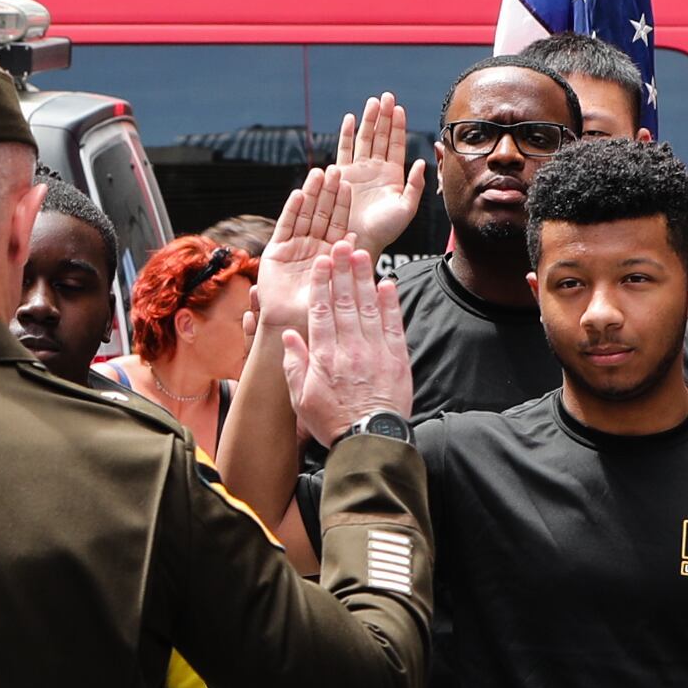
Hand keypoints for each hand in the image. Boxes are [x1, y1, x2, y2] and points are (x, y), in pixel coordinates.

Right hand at [254, 166, 353, 332]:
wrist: (289, 323)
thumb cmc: (316, 312)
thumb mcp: (335, 286)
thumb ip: (343, 263)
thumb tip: (355, 241)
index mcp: (330, 253)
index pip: (338, 224)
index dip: (342, 204)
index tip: (348, 184)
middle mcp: (313, 246)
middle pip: (322, 214)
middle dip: (328, 192)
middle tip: (335, 170)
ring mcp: (294, 246)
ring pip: (305, 215)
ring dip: (311, 194)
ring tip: (317, 173)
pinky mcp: (276, 250)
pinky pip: (285, 226)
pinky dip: (291, 210)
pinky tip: (298, 194)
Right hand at [283, 243, 412, 445]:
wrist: (370, 441)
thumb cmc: (333, 422)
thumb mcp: (301, 398)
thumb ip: (295, 365)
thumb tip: (290, 335)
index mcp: (324, 356)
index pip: (321, 311)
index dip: (320, 284)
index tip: (320, 263)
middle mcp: (350, 348)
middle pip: (345, 302)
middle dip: (342, 271)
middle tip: (341, 246)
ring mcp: (375, 352)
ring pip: (368, 307)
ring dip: (365, 279)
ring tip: (362, 255)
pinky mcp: (397, 359)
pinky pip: (393, 325)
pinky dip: (390, 303)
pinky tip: (387, 284)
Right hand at [337, 94, 426, 255]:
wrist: (361, 241)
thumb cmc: (385, 230)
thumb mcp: (407, 208)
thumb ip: (415, 185)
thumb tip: (421, 161)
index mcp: (393, 175)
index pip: (396, 144)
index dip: (398, 126)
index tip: (399, 108)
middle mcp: (376, 169)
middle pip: (381, 136)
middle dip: (383, 116)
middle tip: (386, 96)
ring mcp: (359, 170)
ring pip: (364, 138)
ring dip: (368, 120)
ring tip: (372, 102)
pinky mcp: (343, 174)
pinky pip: (344, 150)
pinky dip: (346, 134)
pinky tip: (349, 118)